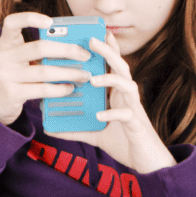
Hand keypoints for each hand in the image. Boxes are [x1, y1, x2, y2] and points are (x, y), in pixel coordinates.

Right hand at [0, 12, 92, 125]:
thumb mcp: (16, 60)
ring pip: (44, 71)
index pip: (11, 22)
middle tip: (85, 54)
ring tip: (84, 75)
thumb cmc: (12, 77)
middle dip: (67, 50)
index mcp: (5, 44)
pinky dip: (60, 89)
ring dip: (69, 73)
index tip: (50, 22)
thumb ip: (34, 52)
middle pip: (39, 47)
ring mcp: (6, 76)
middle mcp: (3, 57)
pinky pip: (42, 89)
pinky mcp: (12, 93)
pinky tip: (69, 88)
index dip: (30, 18)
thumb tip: (71, 46)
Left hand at [53, 32, 175, 173]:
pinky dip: (113, 113)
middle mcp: (127, 97)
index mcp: (117, 94)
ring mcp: (134, 109)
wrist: (146, 163)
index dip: (107, 50)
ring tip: (93, 79)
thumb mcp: (93, 134)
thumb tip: (49, 129)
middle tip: (93, 40)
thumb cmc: (123, 142)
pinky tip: (99, 115)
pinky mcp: (137, 124)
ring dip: (110, 79)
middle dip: (108, 53)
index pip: (112, 67)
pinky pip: (126, 114)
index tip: (94, 33)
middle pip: (121, 68)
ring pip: (127, 85)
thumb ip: (74, 129)